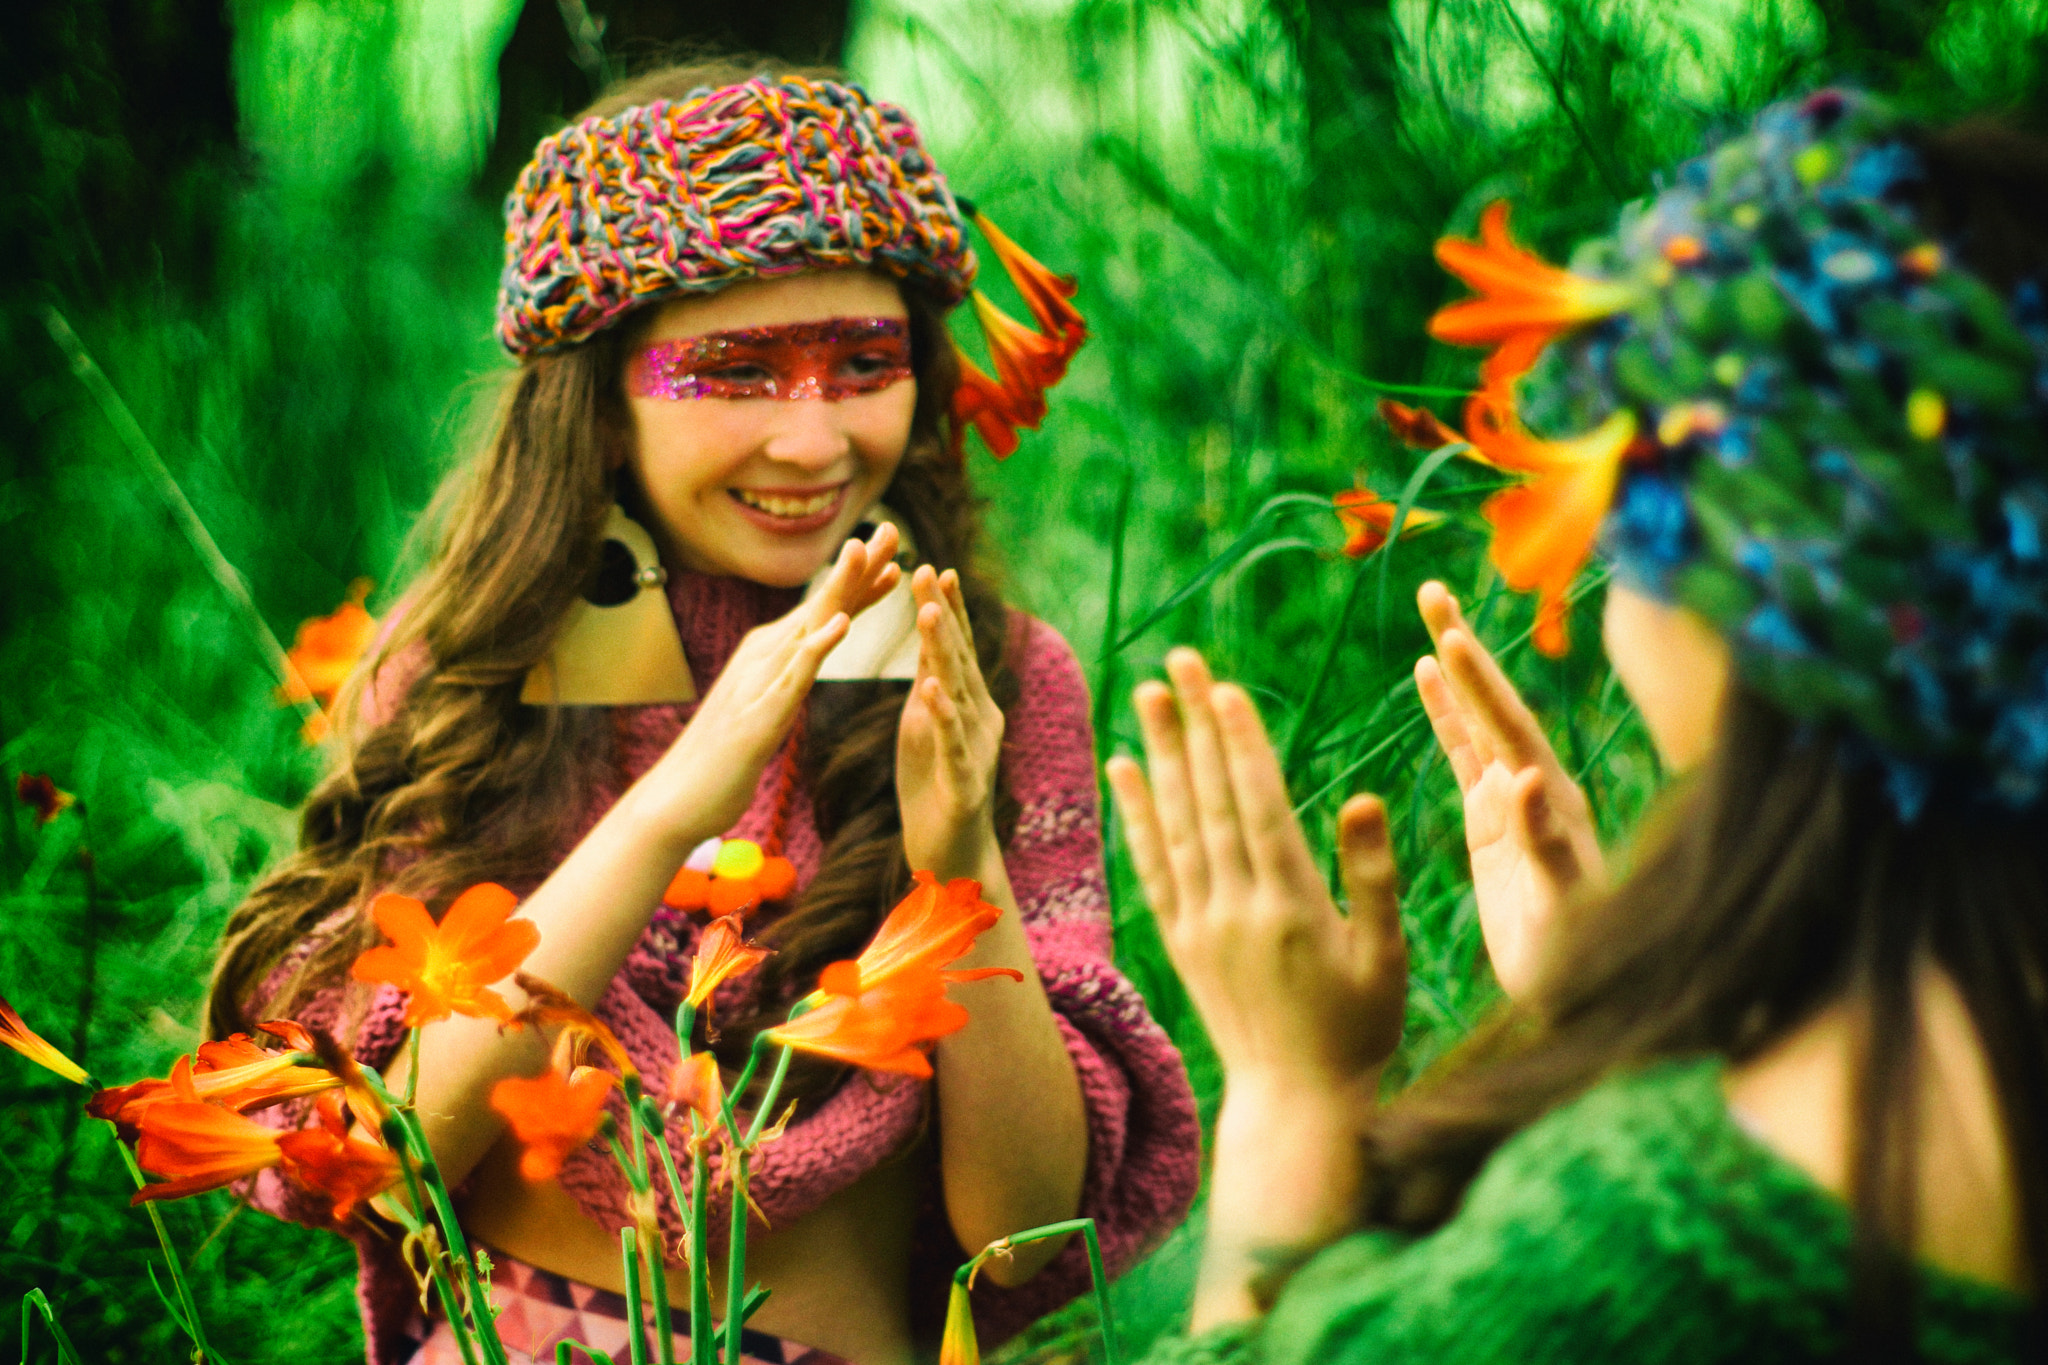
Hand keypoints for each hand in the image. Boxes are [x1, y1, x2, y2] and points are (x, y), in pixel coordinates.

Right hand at [634, 524, 902, 846]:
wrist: (677, 800)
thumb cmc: (725, 757)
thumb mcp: (767, 705)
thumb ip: (787, 674)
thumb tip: (807, 652)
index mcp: (771, 656)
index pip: (825, 610)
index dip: (861, 581)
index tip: (895, 552)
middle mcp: (764, 657)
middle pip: (821, 604)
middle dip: (859, 567)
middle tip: (894, 529)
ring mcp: (758, 682)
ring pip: (808, 628)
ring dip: (840, 589)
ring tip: (867, 553)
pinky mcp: (758, 717)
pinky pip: (792, 676)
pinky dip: (817, 648)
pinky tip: (841, 625)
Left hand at [896, 566, 1004, 875]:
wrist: (951, 854)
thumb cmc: (936, 787)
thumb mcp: (924, 726)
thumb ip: (929, 684)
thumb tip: (925, 639)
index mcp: (968, 704)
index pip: (955, 649)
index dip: (947, 609)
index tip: (934, 568)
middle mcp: (981, 719)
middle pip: (959, 659)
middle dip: (943, 614)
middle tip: (929, 571)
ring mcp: (976, 750)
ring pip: (958, 693)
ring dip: (944, 652)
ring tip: (930, 613)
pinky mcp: (964, 784)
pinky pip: (952, 745)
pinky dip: (943, 716)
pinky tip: (932, 690)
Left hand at [1107, 648, 1406, 1098]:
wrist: (1295, 1104)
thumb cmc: (1359, 1032)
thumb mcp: (1384, 958)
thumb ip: (1372, 876)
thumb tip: (1362, 799)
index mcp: (1292, 909)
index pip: (1259, 808)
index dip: (1240, 746)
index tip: (1224, 689)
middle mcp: (1236, 910)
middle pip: (1209, 801)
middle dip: (1194, 726)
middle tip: (1179, 661)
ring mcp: (1200, 925)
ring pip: (1174, 824)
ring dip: (1160, 753)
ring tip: (1146, 693)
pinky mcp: (1180, 940)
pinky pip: (1152, 866)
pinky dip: (1136, 815)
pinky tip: (1124, 769)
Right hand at [1414, 581, 1603, 997]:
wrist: (1584, 995)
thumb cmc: (1579, 961)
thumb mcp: (1563, 910)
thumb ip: (1550, 846)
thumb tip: (1526, 782)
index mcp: (1554, 806)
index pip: (1511, 733)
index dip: (1480, 689)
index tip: (1447, 641)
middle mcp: (1538, 790)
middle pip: (1496, 705)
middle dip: (1465, 648)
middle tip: (1430, 589)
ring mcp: (1515, 799)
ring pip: (1478, 717)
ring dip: (1454, 665)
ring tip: (1430, 607)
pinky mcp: (1492, 818)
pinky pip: (1464, 750)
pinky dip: (1446, 711)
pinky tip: (1423, 672)